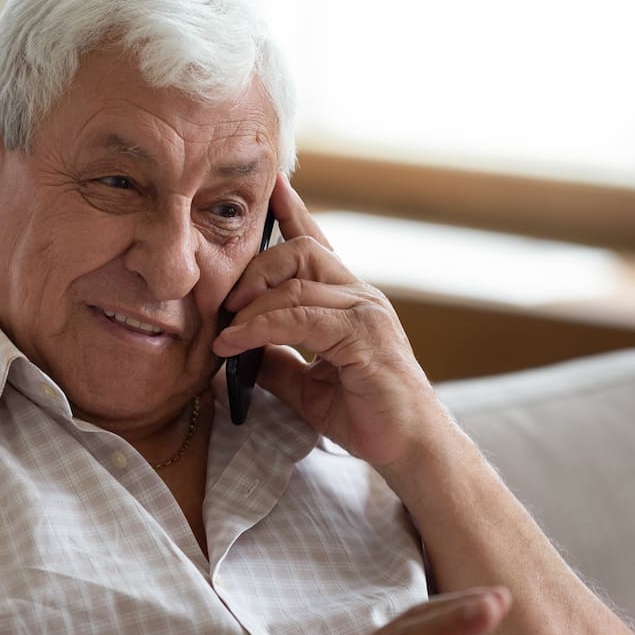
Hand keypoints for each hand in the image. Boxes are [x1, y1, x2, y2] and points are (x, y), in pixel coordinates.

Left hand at [212, 174, 453, 471]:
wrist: (409, 447)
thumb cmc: (365, 414)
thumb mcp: (306, 386)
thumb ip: (277, 360)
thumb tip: (237, 350)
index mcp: (348, 300)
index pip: (316, 244)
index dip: (292, 213)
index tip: (272, 187)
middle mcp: (359, 295)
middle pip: (300, 249)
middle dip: (255, 267)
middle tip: (225, 302)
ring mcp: (365, 311)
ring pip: (297, 279)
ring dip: (251, 303)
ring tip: (225, 331)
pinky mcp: (363, 334)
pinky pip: (301, 317)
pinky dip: (261, 327)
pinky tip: (236, 343)